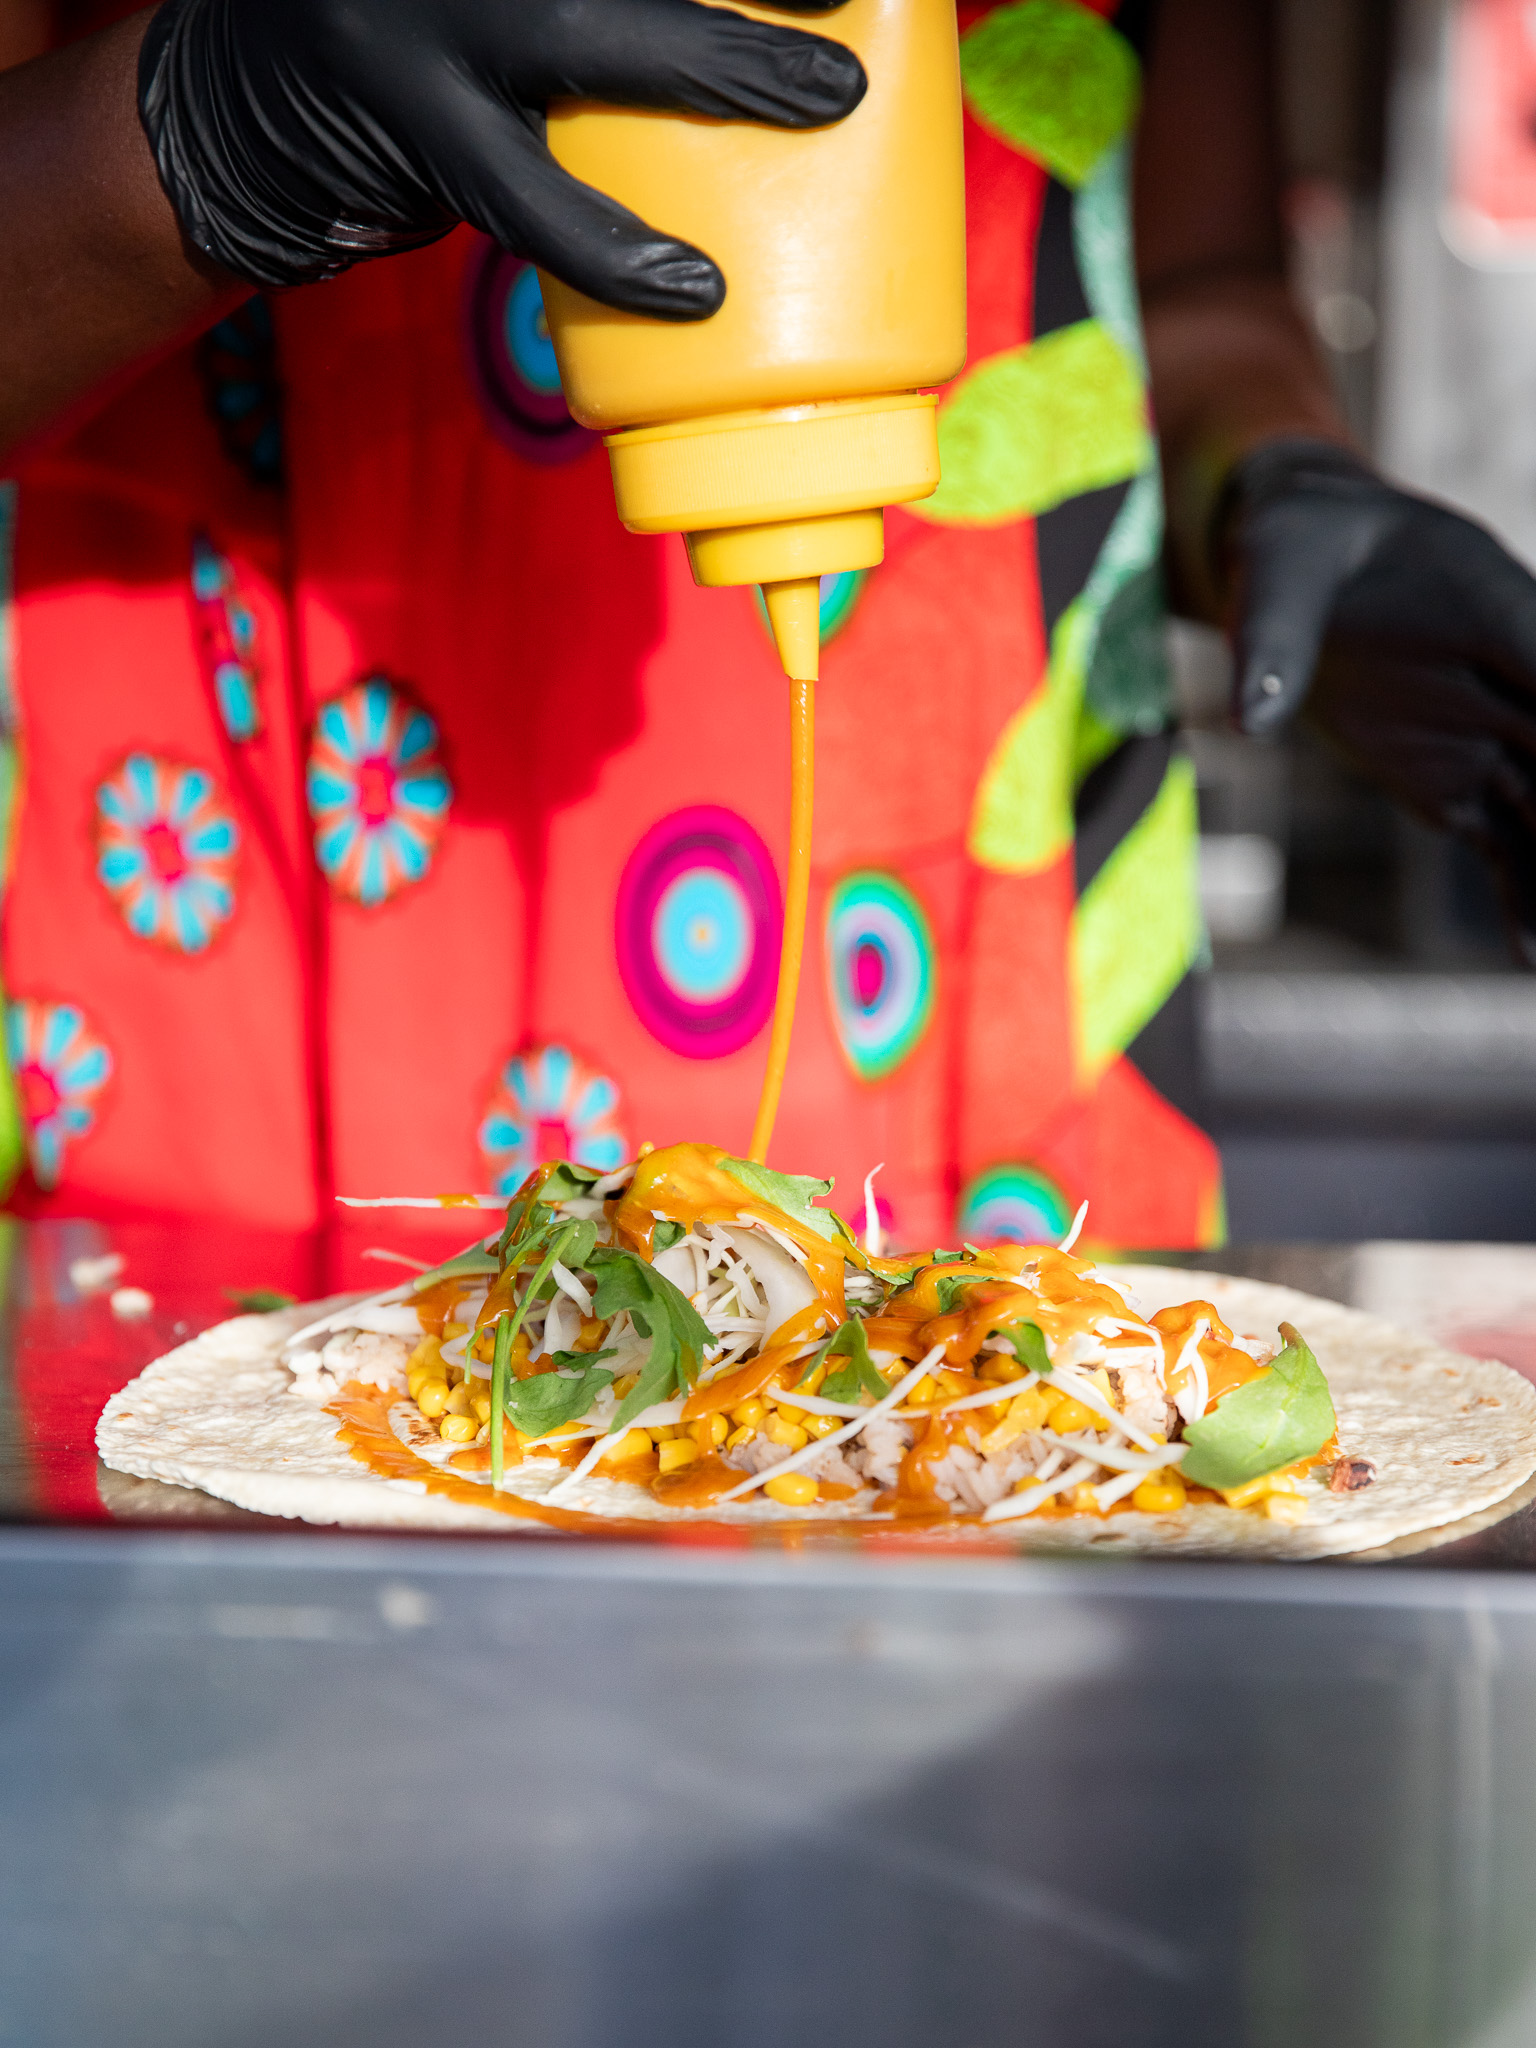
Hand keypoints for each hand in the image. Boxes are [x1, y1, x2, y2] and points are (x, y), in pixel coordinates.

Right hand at [139, 0, 865, 314]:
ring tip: (826, 97)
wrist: (244, 108)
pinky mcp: (405, 118)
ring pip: (581, 33)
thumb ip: (598, 7)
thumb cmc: (421, 45)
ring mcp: (414, 14)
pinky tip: (689, 289)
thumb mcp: (500, 2)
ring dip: (717, 66)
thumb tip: (755, 27)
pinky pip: (527, 199)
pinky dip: (613, 246)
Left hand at [1223, 439, 1535, 960]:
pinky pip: (1506, 850)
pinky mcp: (1456, 782)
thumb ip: (1272, 642)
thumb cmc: (1293, 544)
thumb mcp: (1277, 570)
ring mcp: (1492, 738)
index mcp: (1501, 612)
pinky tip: (1529, 960)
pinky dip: (1524, 901)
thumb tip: (1248, 723)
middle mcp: (1516, 682)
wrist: (1292, 562)